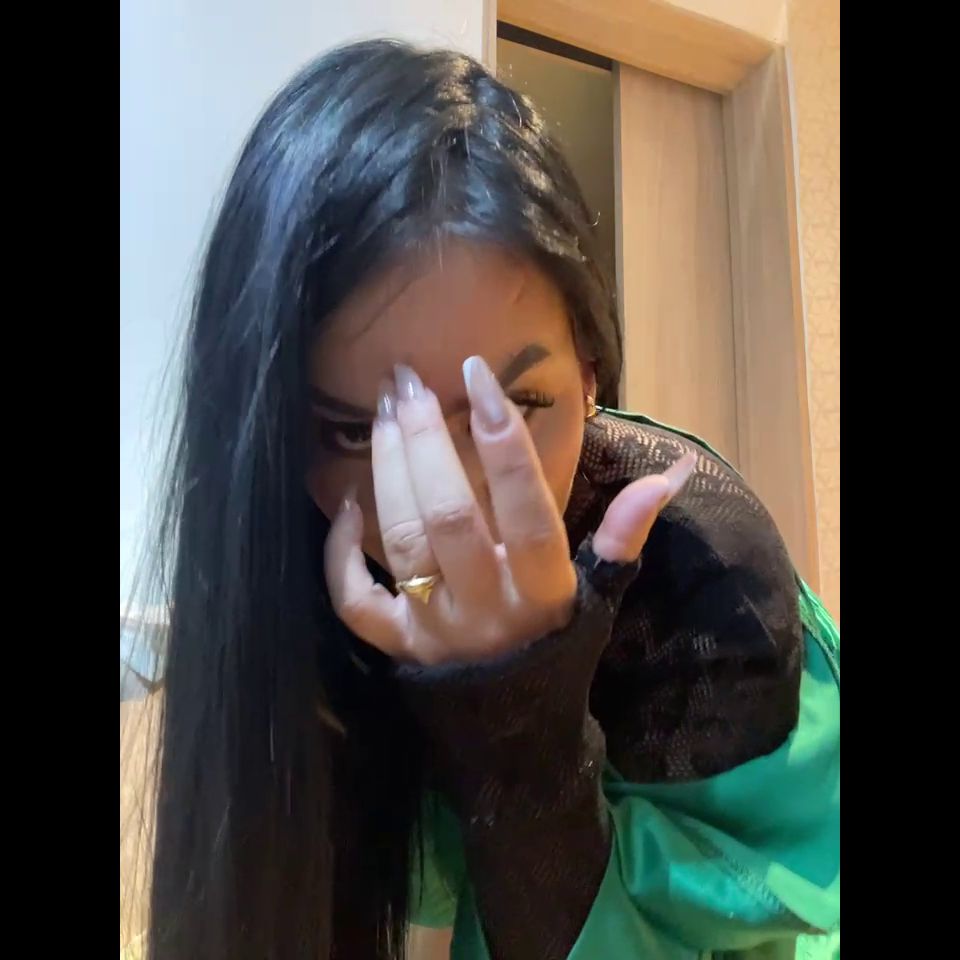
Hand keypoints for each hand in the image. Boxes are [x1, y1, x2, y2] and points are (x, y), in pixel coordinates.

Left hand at [324, 357, 695, 665]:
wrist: (516, 735)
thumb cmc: (559, 652)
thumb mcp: (600, 599)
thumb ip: (624, 536)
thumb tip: (668, 475)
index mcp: (545, 592)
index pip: (526, 508)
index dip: (502, 440)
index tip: (476, 374)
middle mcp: (488, 608)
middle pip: (449, 517)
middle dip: (426, 441)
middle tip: (407, 381)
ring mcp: (437, 631)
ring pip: (402, 543)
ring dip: (388, 471)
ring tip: (384, 412)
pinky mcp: (397, 648)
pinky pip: (355, 601)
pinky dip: (339, 554)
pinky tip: (343, 505)